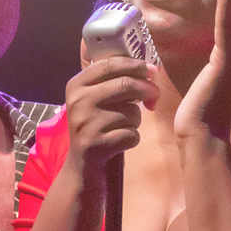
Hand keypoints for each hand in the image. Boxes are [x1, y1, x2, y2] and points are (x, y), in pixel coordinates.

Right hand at [65, 57, 158, 176]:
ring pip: (131, 112)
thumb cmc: (96, 127)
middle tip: (153, 98)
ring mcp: (86, 124)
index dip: (136, 65)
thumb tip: (148, 68)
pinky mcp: (96, 145)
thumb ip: (112, 81)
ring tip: (123, 127)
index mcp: (76, 85)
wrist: (81, 166)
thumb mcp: (93, 100)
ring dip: (136, 121)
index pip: (110, 64)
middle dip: (147, 90)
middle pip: (125, 84)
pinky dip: (133, 139)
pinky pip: (131, 134)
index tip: (152, 70)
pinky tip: (121, 143)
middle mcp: (78, 102)